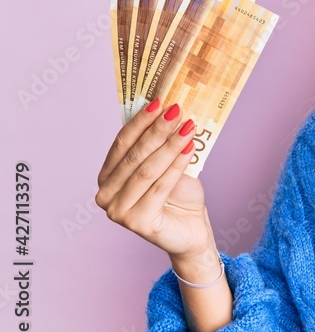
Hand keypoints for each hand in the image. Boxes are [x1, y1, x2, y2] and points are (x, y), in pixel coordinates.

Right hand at [96, 100, 213, 259]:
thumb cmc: (178, 196)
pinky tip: (190, 148)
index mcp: (106, 177)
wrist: (191, 229)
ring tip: (189, 126)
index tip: (159, 101)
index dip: (140, 121)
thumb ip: (159, 145)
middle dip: (157, 129)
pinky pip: (160, 186)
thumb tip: (167, 109)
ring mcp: (118, 211)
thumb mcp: (167, 164)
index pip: (121, 143)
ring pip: (147, 169)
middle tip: (177, 110)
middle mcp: (105, 195)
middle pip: (134, 155)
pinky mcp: (137, 222)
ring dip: (170, 144)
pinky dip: (177, 164)